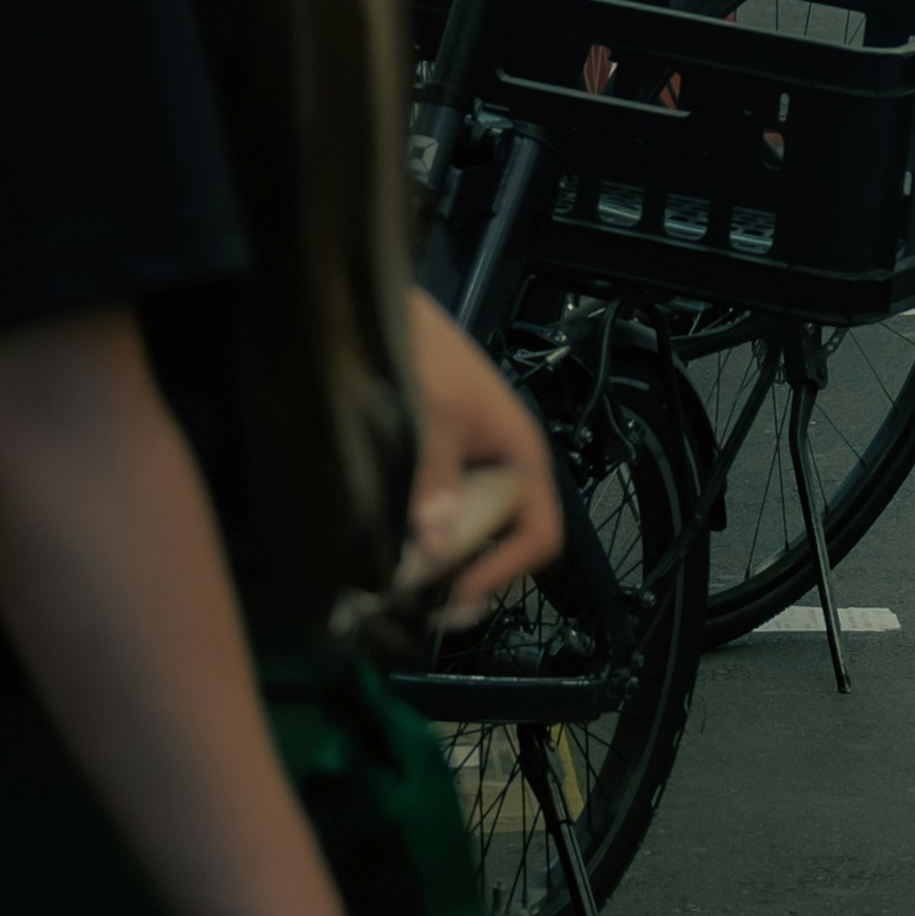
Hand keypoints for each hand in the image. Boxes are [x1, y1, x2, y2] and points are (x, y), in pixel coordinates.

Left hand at [402, 292, 563, 623]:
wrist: (376, 306)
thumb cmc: (421, 348)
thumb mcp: (431, 411)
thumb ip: (436, 479)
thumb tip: (437, 548)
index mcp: (520, 454)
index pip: (538, 533)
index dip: (502, 572)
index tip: (453, 596)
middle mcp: (501, 468)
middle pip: (504, 544)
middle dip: (468, 577)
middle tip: (419, 608)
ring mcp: (469, 469)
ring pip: (470, 536)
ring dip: (441, 564)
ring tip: (399, 590)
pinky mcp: (437, 468)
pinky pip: (441, 517)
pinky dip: (421, 541)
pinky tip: (389, 552)